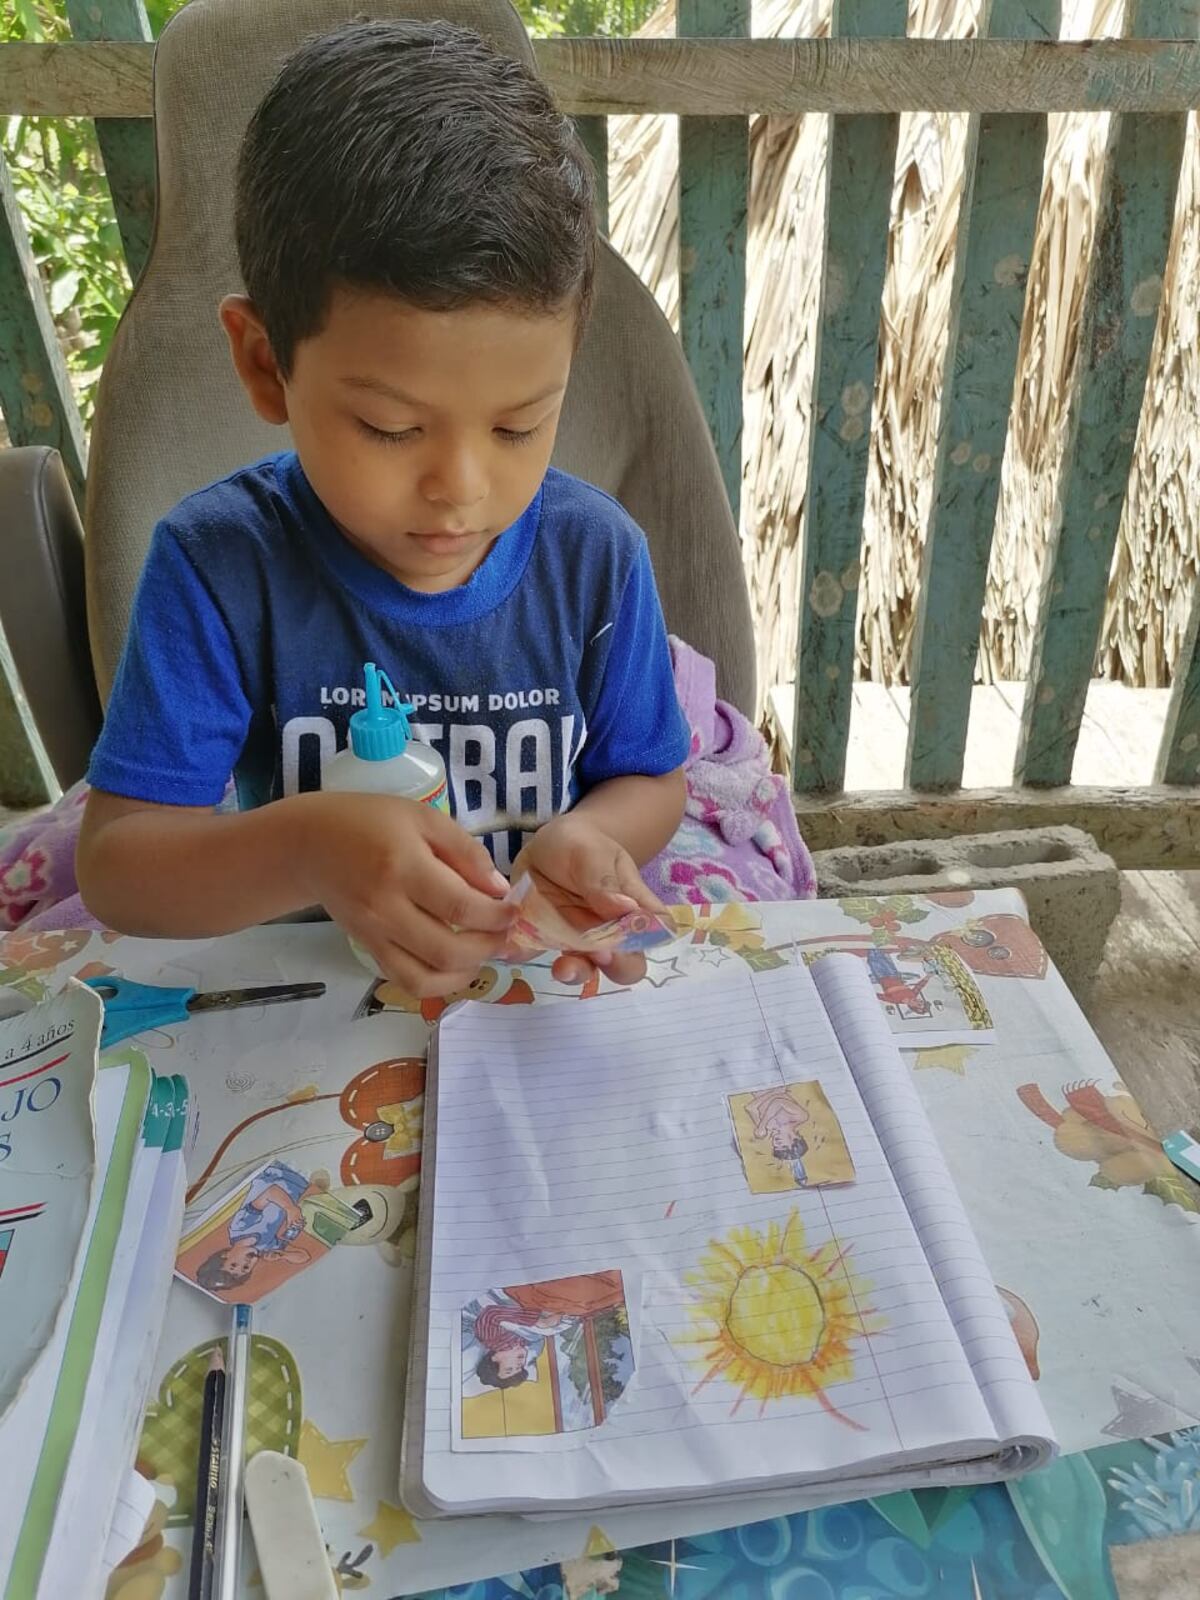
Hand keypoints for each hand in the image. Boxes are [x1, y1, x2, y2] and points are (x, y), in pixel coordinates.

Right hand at [297, 791, 511, 995]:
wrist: (311, 844)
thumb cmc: (372, 821)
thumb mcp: (424, 818)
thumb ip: (466, 852)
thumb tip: (500, 890)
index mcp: (404, 867)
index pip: (461, 908)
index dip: (497, 917)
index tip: (514, 911)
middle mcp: (386, 908)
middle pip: (448, 950)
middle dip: (489, 948)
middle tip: (505, 934)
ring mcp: (374, 934)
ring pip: (427, 978)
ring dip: (466, 973)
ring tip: (484, 952)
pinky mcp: (368, 949)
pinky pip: (406, 982)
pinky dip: (438, 983)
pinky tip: (456, 965)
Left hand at [510, 813, 663, 986]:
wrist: (548, 845)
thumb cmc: (582, 845)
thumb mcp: (591, 853)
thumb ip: (605, 882)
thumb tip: (627, 909)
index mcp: (632, 909)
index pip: (653, 934)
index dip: (644, 944)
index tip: (627, 940)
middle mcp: (609, 931)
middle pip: (624, 964)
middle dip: (614, 966)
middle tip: (598, 955)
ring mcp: (575, 939)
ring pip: (582, 969)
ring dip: (575, 972)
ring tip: (562, 966)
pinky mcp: (541, 939)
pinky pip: (535, 954)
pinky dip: (524, 955)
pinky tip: (513, 948)